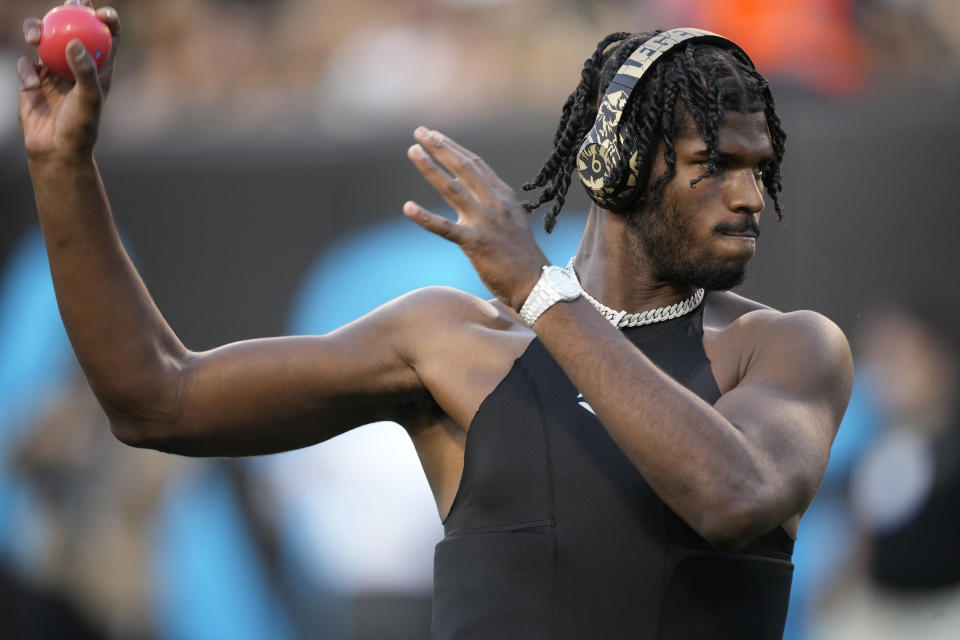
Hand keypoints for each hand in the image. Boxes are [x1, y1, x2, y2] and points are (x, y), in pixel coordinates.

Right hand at [17, 1, 120, 161]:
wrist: (55, 149)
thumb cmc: (80, 127)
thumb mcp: (89, 99)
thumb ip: (85, 71)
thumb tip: (75, 41)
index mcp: (99, 68)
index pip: (107, 37)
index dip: (106, 20)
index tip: (100, 12)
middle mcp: (77, 65)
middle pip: (74, 28)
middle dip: (69, 12)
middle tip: (66, 6)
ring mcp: (54, 70)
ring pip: (45, 38)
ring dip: (36, 30)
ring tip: (33, 38)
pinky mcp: (33, 79)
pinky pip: (25, 63)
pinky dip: (25, 70)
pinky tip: (31, 86)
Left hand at [404, 127, 548, 310]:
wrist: (534, 283)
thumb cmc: (521, 255)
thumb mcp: (513, 220)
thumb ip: (495, 203)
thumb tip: (474, 191)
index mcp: (504, 196)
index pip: (475, 164)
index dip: (454, 147)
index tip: (436, 136)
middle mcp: (495, 203)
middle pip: (463, 167)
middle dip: (440, 147)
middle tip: (419, 132)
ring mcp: (485, 222)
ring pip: (452, 188)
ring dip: (430, 168)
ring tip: (413, 151)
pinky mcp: (475, 243)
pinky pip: (444, 228)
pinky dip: (424, 217)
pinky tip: (407, 207)